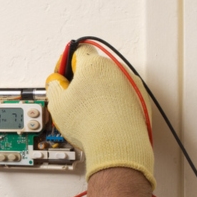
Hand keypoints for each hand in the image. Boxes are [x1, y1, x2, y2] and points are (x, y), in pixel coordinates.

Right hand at [45, 44, 154, 188]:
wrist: (117, 145)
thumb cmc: (90, 124)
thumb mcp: (57, 103)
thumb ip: (54, 86)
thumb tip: (56, 83)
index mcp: (94, 65)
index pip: (78, 51)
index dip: (66, 64)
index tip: (63, 76)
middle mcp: (117, 70)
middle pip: (95, 68)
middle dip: (83, 80)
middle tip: (73, 97)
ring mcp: (132, 85)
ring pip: (111, 82)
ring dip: (100, 92)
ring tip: (90, 113)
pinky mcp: (142, 101)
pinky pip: (124, 96)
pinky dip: (114, 103)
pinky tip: (104, 118)